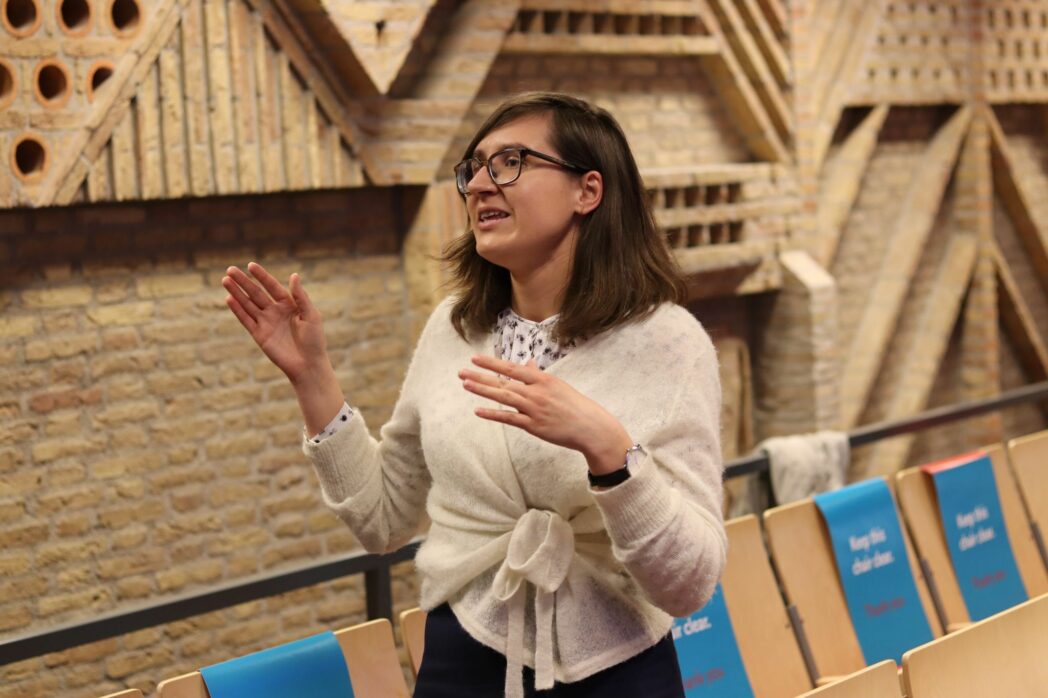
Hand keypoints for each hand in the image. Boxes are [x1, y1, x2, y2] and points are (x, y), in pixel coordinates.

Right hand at [222, 262, 328, 384]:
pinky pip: (246, 320)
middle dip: (243, 281)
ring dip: (236, 293)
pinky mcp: (259, 335)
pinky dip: (238, 310)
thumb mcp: (311, 315)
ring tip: (225, 280)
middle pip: (256, 293)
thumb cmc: (314, 340)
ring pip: (248, 304)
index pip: (272, 286)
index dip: (261, 276)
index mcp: (289, 304)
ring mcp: (266, 323)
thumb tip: (294, 275)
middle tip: (230, 269)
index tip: (250, 265)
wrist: (308, 364)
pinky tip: (229, 299)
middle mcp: (275, 311)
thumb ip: (300, 296)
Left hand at [459, 355, 633, 474]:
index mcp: (543, 379)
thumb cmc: (574, 405)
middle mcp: (536, 392)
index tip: (475, 358)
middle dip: (481, 376)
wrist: (590, 427)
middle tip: (462, 372)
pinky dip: (493, 414)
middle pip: (503, 382)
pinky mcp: (534, 426)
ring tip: (466, 385)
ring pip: (504, 397)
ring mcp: (534, 409)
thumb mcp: (557, 385)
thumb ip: (539, 375)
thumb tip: (528, 363)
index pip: (512, 368)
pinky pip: (509, 418)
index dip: (492, 363)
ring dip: (483, 391)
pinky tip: (478, 411)